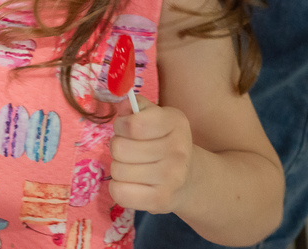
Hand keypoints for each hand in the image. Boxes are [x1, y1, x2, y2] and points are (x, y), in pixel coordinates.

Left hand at [109, 96, 195, 214]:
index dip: (121, 125)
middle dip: (117, 147)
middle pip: (120, 148)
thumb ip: (136, 106)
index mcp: (176, 122)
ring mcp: (172, 178)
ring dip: (119, 167)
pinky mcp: (161, 201)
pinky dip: (118, 188)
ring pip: (117, 170)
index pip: (133, 124)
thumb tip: (122, 106)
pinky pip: (120, 193)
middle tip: (130, 150)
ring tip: (134, 166)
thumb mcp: (156, 117)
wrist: (190, 179)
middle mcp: (178, 150)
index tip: (126, 128)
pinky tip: (132, 183)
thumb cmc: (164, 142)